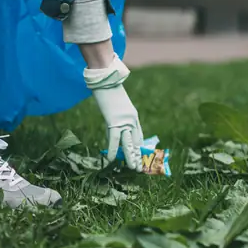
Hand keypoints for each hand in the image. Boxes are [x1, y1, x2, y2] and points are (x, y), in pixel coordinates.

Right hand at [84, 57, 143, 171]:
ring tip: (134, 169)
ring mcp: (124, 121)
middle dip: (138, 156)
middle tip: (140, 168)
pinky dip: (112, 150)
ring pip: (129, 143)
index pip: (138, 135)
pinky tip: (111, 160)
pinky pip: (114, 139)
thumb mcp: (117, 102)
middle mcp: (131, 119)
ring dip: (131, 157)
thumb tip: (113, 118)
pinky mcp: (113, 121)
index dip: (139, 147)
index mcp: (133, 115)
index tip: (141, 157)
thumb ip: (118, 112)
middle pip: (136, 141)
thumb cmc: (109, 86)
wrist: (106, 78)